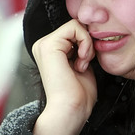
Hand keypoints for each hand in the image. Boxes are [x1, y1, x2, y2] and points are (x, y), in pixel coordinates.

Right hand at [31, 19, 96, 134]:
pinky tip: (81, 61)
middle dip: (87, 43)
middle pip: (75, 26)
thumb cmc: (78, 94)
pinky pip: (75, 27)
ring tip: (81, 64)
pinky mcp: (48, 45)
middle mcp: (44, 45)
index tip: (86, 62)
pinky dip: (85, 42)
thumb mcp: (82, 64)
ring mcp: (44, 44)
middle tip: (84, 63)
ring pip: (76, 25)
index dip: (87, 42)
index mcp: (51, 50)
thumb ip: (82, 48)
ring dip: (86, 44)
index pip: (74, 31)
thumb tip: (91, 33)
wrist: (71, 109)